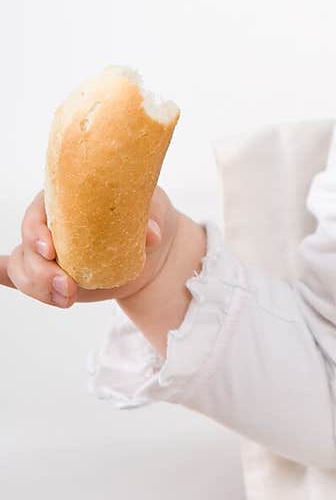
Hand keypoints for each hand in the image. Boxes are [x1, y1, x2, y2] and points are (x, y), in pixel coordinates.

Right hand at [0, 186, 179, 308]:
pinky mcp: (52, 273)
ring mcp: (50, 252)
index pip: (40, 211)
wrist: (155, 250)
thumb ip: (150, 218)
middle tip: (67, 289)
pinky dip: (3, 275)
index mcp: (68, 199)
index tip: (50, 249)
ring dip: (38, 288)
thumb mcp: (155, 210)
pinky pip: (19, 274)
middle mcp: (52, 224)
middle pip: (27, 246)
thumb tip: (150, 235)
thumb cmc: (149, 217)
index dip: (37, 231)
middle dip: (40, 271)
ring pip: (24, 269)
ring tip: (66, 300)